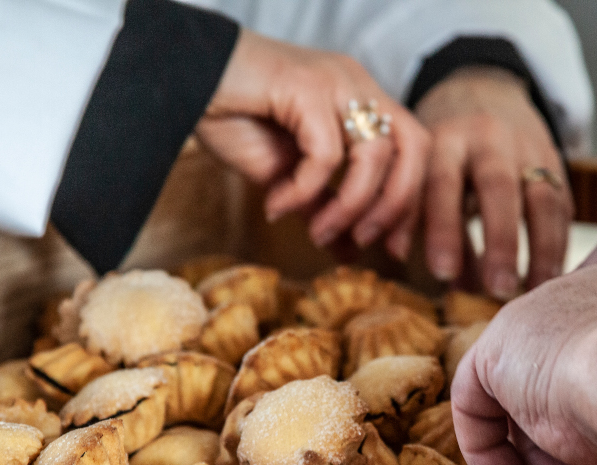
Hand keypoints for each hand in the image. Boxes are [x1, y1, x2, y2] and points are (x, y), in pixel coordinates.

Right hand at [197, 30, 429, 256]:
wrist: (181, 83)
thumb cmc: (233, 119)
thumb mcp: (288, 178)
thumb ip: (323, 208)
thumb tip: (350, 252)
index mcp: (361, 100)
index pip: (414, 152)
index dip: (410, 204)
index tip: (392, 248)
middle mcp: (357, 85)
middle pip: (414, 149)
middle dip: (397, 205)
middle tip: (366, 240)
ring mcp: (336, 81)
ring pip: (375, 155)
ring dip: (349, 207)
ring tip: (316, 232)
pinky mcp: (307, 86)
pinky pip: (326, 154)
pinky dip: (306, 190)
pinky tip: (276, 204)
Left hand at [415, 67, 570, 298]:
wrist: (481, 93)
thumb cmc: (442, 151)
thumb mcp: (421, 173)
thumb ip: (424, 224)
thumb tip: (445, 284)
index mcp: (445, 140)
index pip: (442, 183)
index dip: (442, 230)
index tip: (442, 273)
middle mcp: (489, 139)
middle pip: (499, 187)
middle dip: (501, 242)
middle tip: (499, 289)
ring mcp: (528, 147)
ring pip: (542, 196)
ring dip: (541, 248)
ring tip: (536, 290)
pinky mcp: (556, 160)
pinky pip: (563, 204)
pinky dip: (560, 242)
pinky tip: (554, 276)